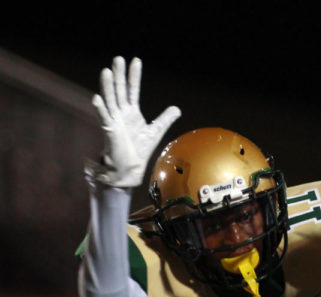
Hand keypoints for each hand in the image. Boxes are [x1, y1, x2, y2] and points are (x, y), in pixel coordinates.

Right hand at [86, 57, 180, 187]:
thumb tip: (177, 108)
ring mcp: (114, 121)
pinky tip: (96, 98)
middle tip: (118, 58)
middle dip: (120, 75)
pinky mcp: (110, 131)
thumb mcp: (156, 130)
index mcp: (131, 112)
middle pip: (120, 90)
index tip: (136, 60)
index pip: (133, 89)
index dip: (134, 76)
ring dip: (108, 86)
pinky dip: (100, 108)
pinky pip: (104, 118)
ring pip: (110, 100)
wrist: (130, 167)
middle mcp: (121, 113)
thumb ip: (165, 118)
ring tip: (106, 72)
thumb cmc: (139, 149)